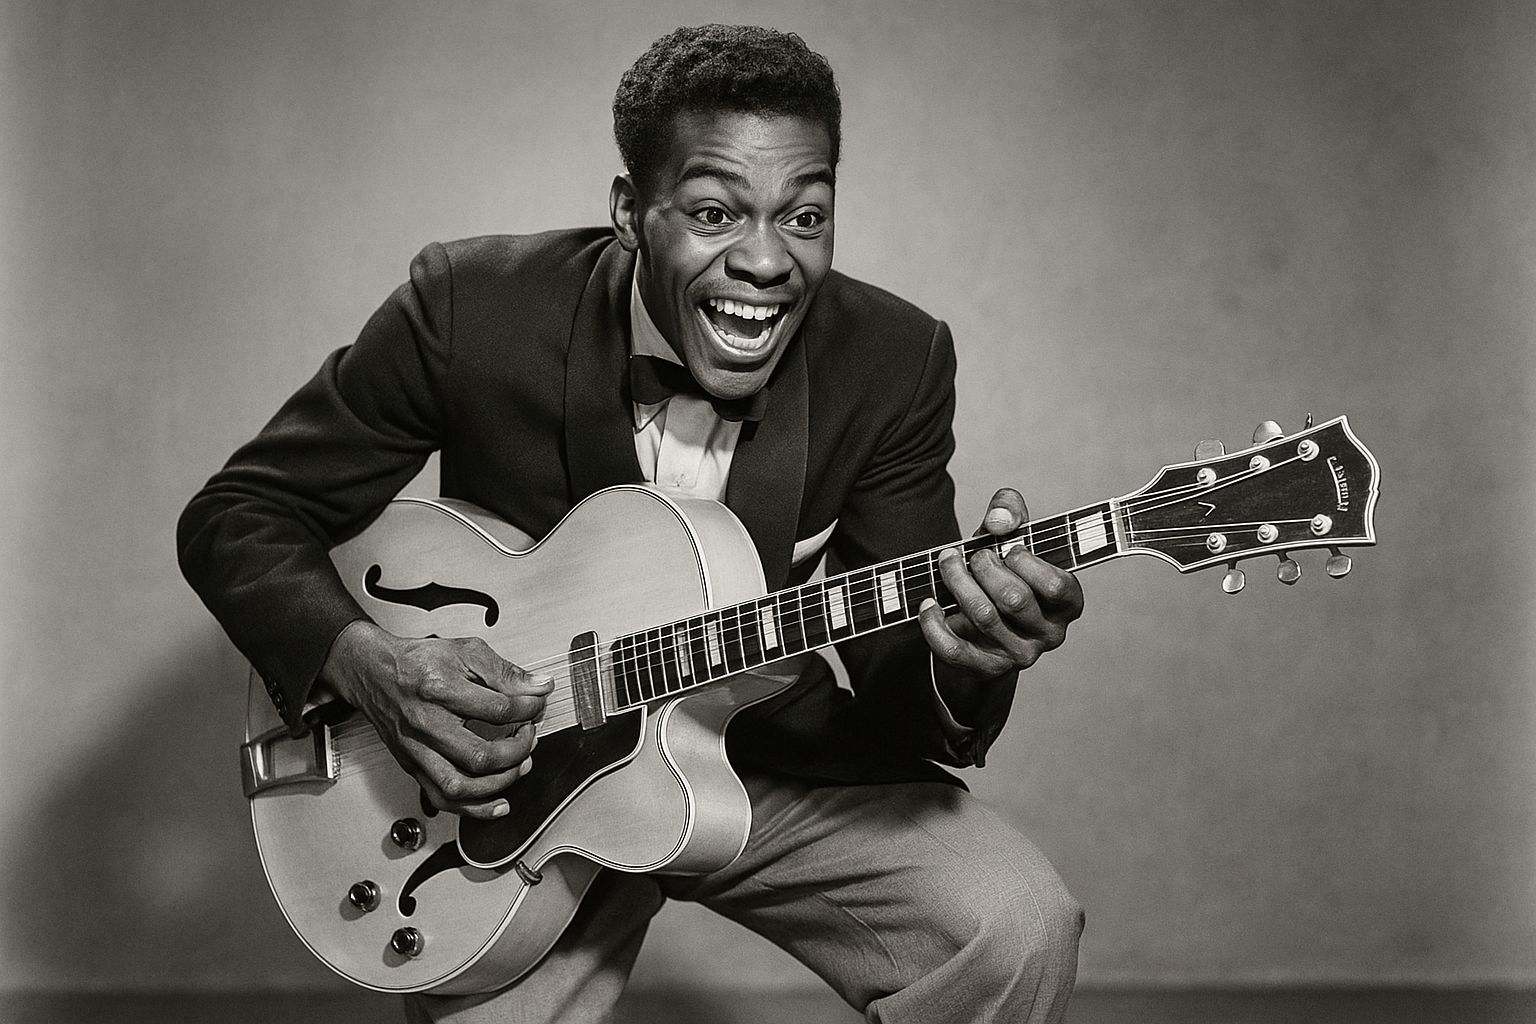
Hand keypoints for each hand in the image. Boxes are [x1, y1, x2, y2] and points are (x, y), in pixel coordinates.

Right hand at [321, 620, 550, 818]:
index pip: (497, 709)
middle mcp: (425, 724)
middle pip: (479, 755)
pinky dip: (474, 808)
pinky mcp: (411, 765)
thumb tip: (539, 687)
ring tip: (519, 766)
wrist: (374, 672)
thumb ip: (504, 672)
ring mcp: (416, 750)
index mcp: (439, 689)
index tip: (536, 706)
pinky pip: (441, 799)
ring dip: (499, 783)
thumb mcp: (465, 651)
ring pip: (459, 786)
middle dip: (517, 751)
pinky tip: (498, 803)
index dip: (528, 709)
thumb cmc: (416, 662)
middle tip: (529, 736)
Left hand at [919, 488, 1083, 678]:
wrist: (986, 627)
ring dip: (957, 582)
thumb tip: (998, 522)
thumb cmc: (1003, 572)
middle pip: (1013, 598)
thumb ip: (1011, 512)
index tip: (1008, 548)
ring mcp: (1019, 655)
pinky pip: (954, 649)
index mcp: (1067, 603)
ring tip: (947, 562)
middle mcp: (1049, 633)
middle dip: (984, 567)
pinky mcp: (986, 669)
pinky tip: (928, 603)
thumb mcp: (1011, 538)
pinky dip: (934, 624)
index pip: (1054, 585)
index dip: (1025, 561)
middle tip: (972, 555)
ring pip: (984, 616)